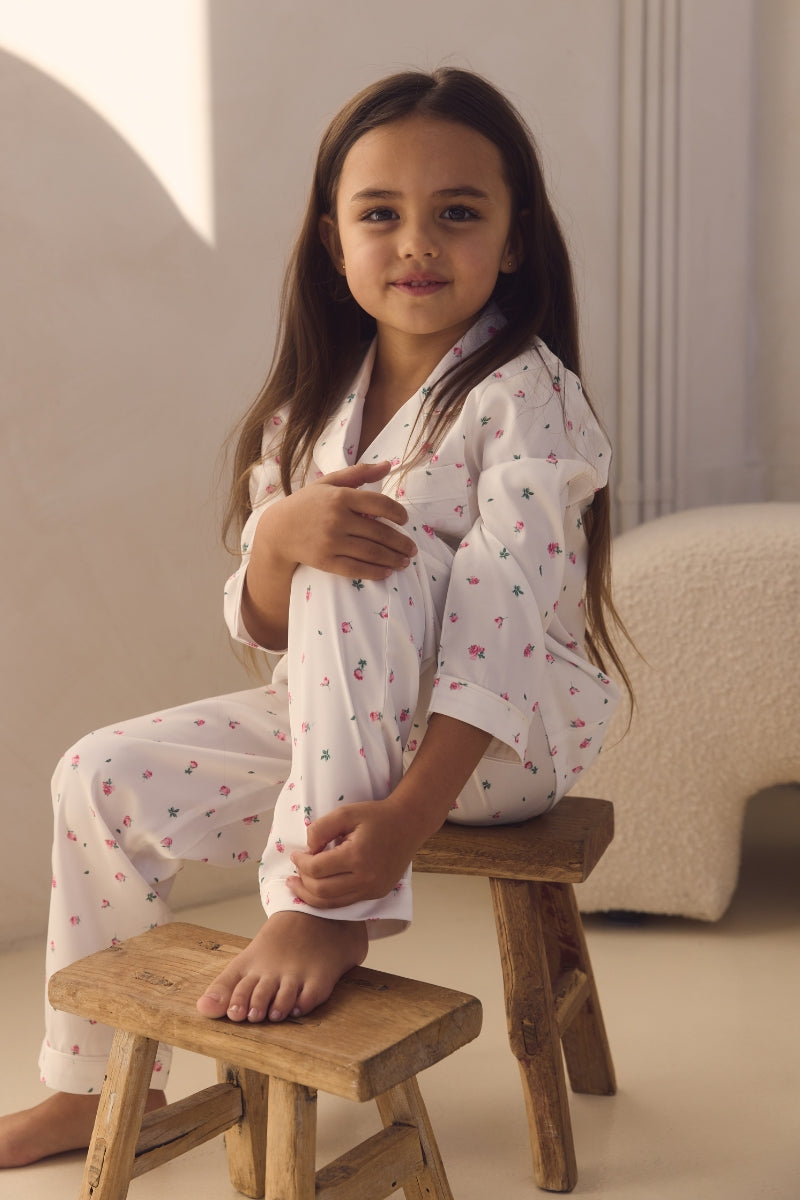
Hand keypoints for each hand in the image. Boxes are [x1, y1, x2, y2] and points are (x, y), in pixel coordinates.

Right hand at [261, 461, 416, 580]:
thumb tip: (388, 465)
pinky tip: (387, 572)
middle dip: (400, 542)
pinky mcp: (325, 561)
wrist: (278, 530)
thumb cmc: (307, 503)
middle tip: (412, 549)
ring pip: (371, 552)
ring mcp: (331, 542)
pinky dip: (374, 572)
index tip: (404, 520)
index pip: (379, 504)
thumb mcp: (329, 482)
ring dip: (393, 559)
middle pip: (379, 532)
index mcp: (340, 497)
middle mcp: (337, 519)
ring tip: (404, 561)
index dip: (397, 513)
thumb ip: (359, 473)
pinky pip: (356, 569)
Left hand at [287, 799, 423, 908]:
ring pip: (332, 904)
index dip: (300, 863)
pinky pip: (346, 903)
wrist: (409, 824)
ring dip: (311, 896)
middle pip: (321, 891)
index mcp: (357, 856)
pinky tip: (319, 889)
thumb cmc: (377, 816)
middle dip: (302, 883)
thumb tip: (308, 849)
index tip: (296, 854)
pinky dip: (328, 899)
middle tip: (293, 872)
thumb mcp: (346, 812)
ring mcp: (373, 889)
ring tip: (298, 886)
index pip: (317, 868)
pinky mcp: (377, 893)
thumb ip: (321, 828)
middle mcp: (366, 878)